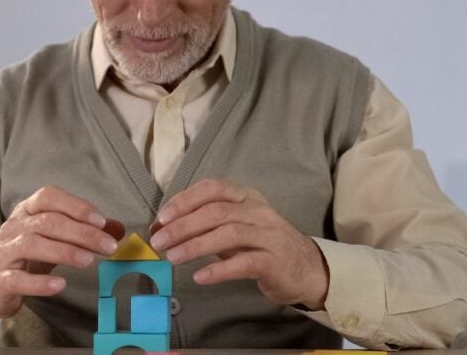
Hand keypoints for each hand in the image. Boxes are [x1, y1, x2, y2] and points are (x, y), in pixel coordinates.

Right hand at [0, 186, 123, 319]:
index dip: (75, 206)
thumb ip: (84, 232)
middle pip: (48, 222)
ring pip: (32, 245)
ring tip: (88, 261)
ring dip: (64, 252)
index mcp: (28, 211)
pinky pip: (18, 279)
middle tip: (107, 246)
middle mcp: (14, 227)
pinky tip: (60, 285)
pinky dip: (39, 283)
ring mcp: (4, 252)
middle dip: (81, 233)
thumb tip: (117, 229)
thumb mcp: (54, 239)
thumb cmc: (26, 256)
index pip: (48, 197)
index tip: (101, 220)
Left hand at [148, 179, 328, 309]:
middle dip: (183, 225)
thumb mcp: (236, 227)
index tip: (162, 217)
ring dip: (196, 245)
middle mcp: (258, 211)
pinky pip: (244, 263)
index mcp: (246, 197)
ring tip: (173, 257)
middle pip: (216, 212)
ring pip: (228, 234)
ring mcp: (269, 236)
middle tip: (159, 241)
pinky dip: (219, 269)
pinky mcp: (275, 262)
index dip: (185, 200)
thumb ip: (206, 224)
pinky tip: (201, 277)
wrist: (306, 268)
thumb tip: (165, 228)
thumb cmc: (263, 245)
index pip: (213, 189)